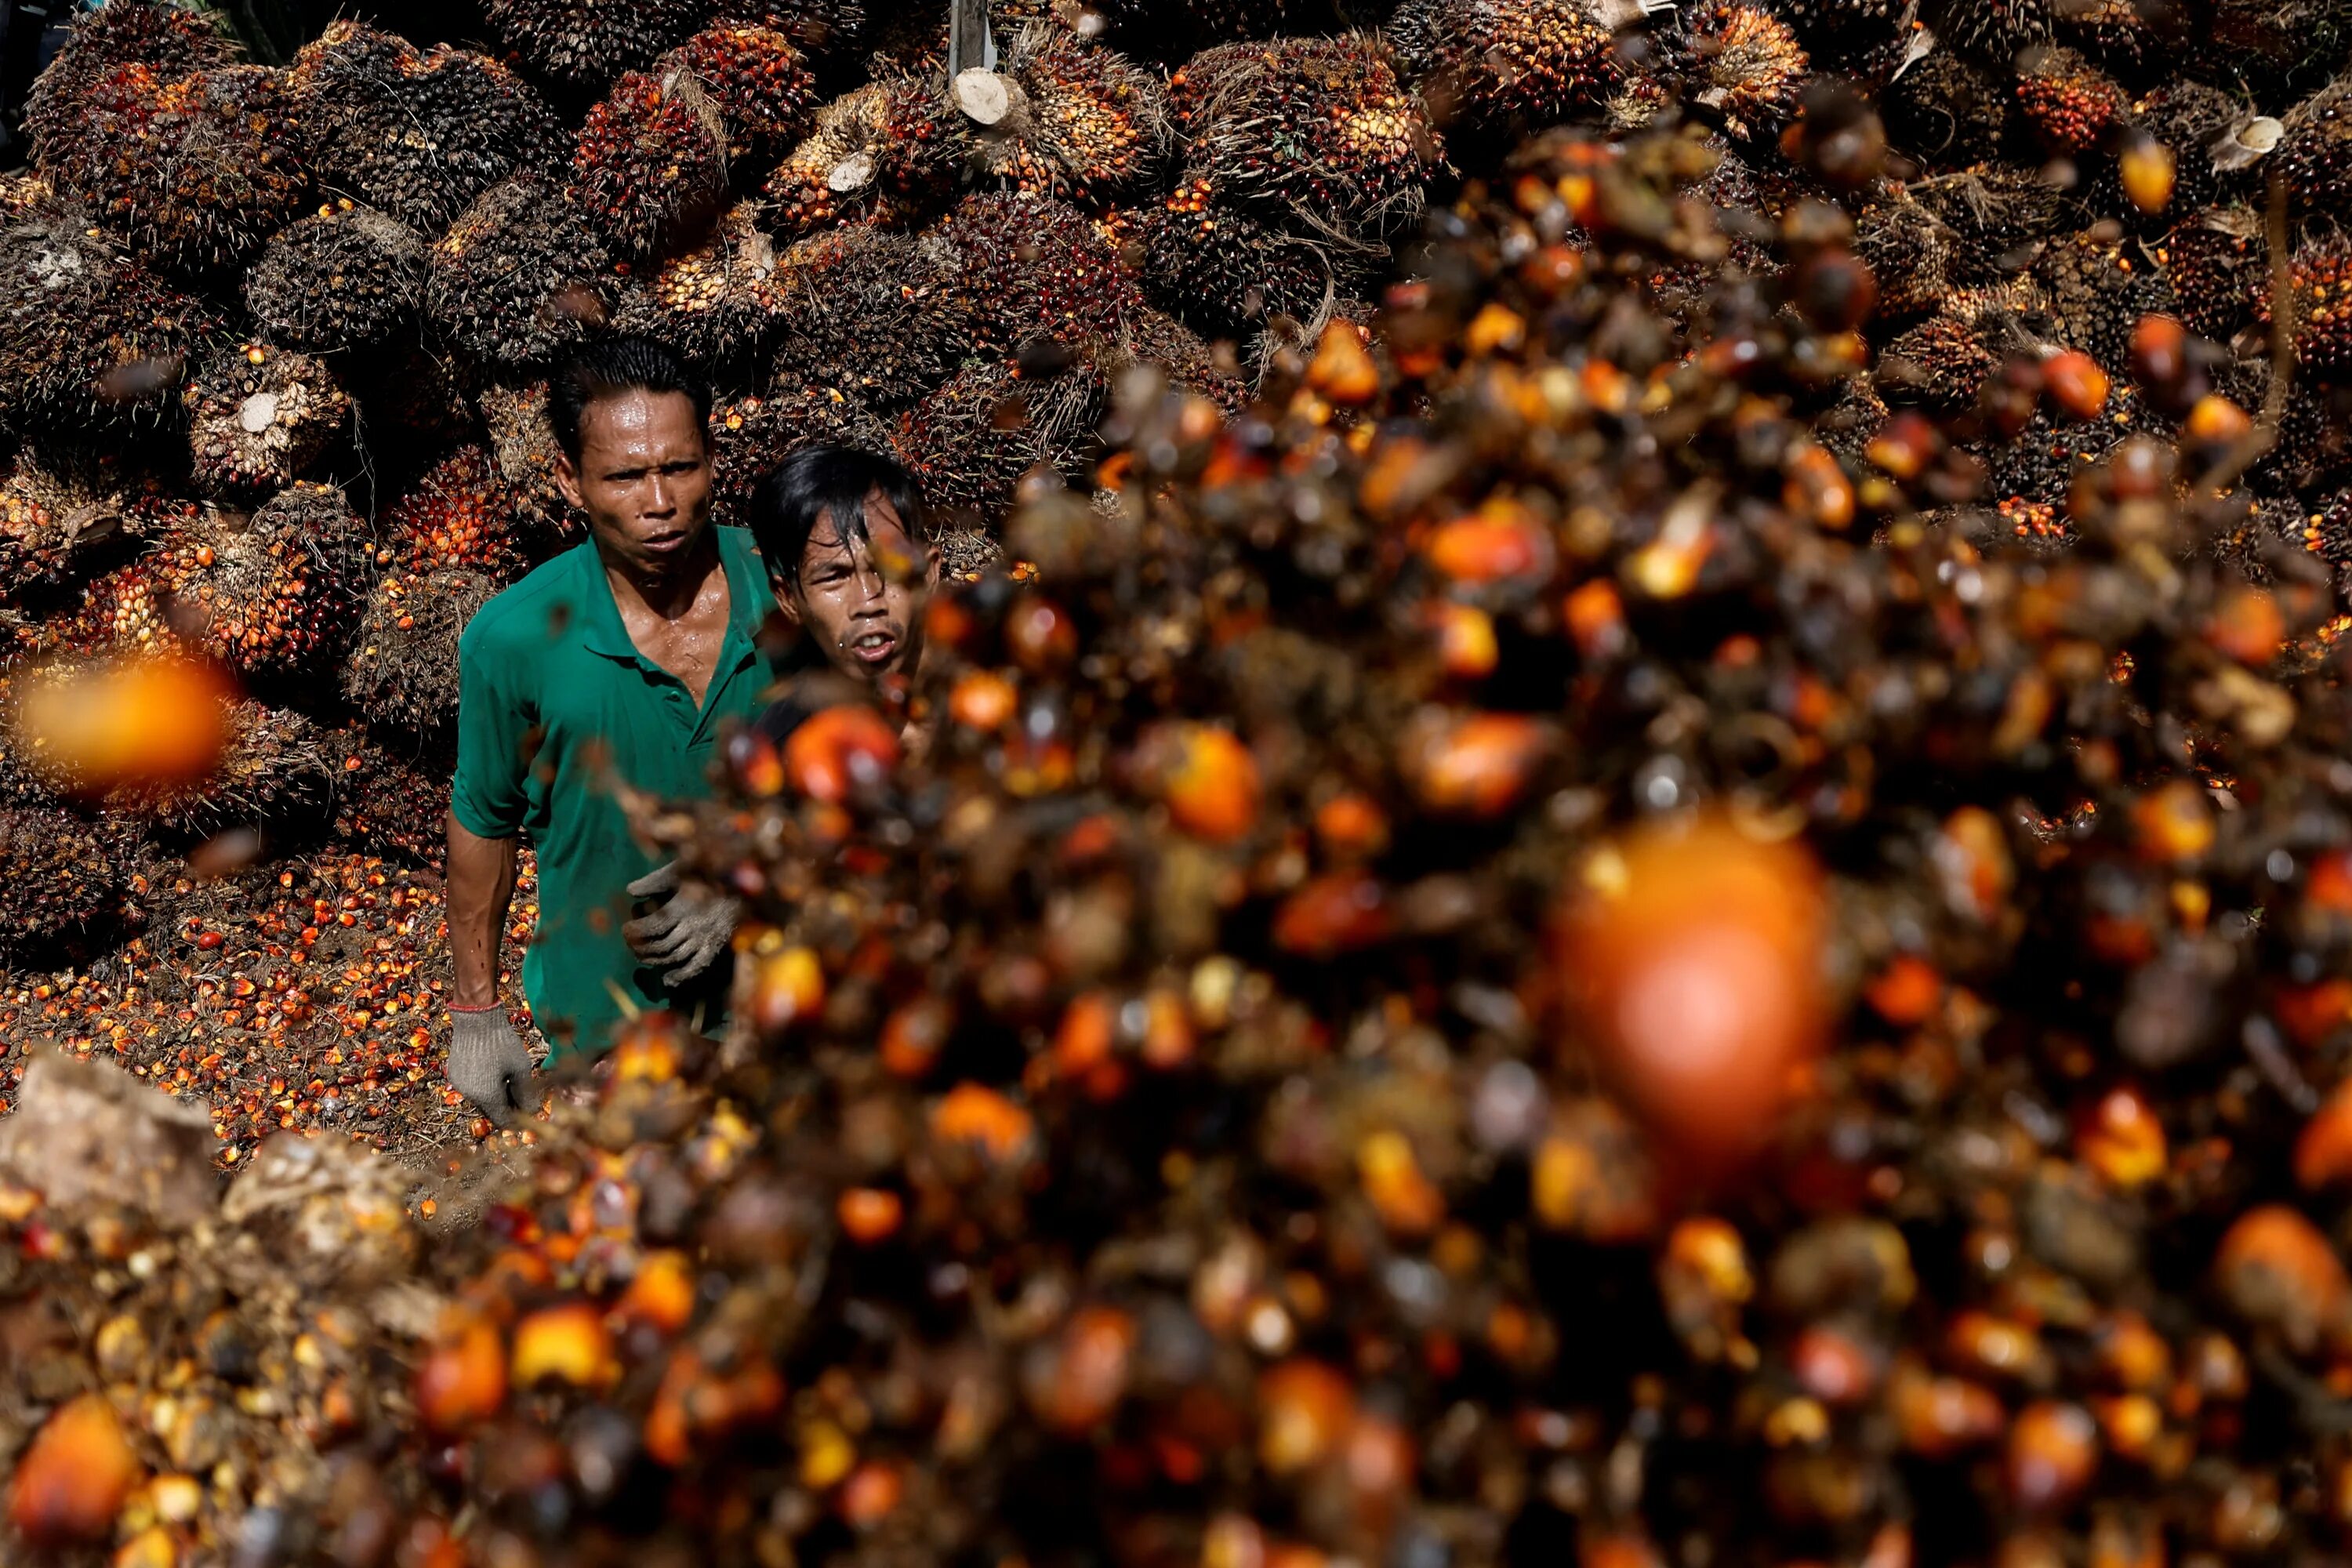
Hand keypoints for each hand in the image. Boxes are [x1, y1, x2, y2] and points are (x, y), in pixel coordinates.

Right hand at [447, 1006, 536, 1126]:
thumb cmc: (502, 1043)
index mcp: (487, 1097)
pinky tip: (494, 1070)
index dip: (517, 1118)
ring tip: (509, 1077)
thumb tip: (533, 1111)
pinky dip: (483, 1085)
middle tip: (522, 1091)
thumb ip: (526, 1093)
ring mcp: (459, 1085)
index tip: (528, 1108)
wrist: (476, 1019)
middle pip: (492, 1110)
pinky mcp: (454, 1074)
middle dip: (507, 1105)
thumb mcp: (521, 1068)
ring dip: (495, 1094)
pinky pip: (472, 1088)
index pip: (503, 1120)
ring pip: (481, 1099)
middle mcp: (469, 1095)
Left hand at [623, 860, 743, 987]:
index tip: (626, 929)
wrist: (741, 883)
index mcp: (682, 907)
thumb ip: (654, 880)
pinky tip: (667, 979)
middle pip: (661, 945)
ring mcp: (705, 939)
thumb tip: (630, 892)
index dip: (636, 932)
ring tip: (642, 956)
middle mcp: (693, 926)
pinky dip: (681, 976)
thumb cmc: (706, 873)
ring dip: (654, 960)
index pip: (653, 927)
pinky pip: (697, 967)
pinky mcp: (715, 946)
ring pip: (675, 957)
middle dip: (640, 947)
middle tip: (631, 943)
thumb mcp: (679, 870)